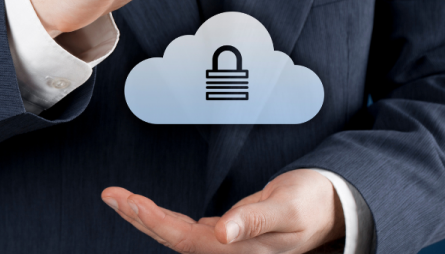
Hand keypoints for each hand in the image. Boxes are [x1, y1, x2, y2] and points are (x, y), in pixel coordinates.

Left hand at [101, 169, 344, 252]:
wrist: (331, 206)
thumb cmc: (313, 205)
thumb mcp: (288, 210)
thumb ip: (254, 221)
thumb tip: (223, 231)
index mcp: (241, 250)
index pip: (187, 240)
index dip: (156, 223)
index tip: (132, 202)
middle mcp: (228, 251)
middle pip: (173, 239)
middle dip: (139, 217)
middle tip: (112, 196)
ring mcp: (225, 244)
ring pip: (175, 233)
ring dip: (145, 217)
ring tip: (119, 198)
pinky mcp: (225, 234)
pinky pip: (185, 228)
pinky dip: (163, 217)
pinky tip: (145, 210)